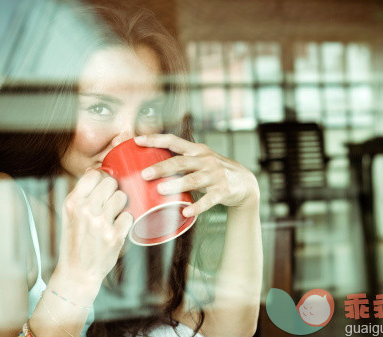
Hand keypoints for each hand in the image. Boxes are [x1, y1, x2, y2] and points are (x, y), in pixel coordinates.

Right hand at [54, 169, 132, 294]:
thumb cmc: (75, 240)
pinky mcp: (114, 235)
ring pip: (122, 197)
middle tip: (108, 204)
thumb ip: (81, 193)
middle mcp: (86, 210)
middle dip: (112, 192)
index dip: (101, 180)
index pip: (94, 175)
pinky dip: (125, 222)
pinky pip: (128, 215)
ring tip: (112, 216)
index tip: (102, 189)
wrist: (77, 272)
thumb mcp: (69, 214)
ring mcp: (101, 223)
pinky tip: (116, 228)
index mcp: (73, 202)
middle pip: (111, 183)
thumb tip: (93, 170)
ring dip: (120, 206)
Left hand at [134, 134, 259, 216]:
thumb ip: (180, 161)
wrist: (245, 182)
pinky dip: (197, 207)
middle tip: (144, 174)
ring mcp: (215, 175)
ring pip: (193, 180)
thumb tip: (148, 168)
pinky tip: (186, 211)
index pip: (173, 141)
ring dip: (176, 184)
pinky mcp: (223, 191)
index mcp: (197, 150)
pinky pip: (208, 200)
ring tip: (161, 190)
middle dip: (161, 167)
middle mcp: (206, 160)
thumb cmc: (214, 171)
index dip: (155, 139)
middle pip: (180, 162)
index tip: (137, 140)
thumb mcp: (200, 160)